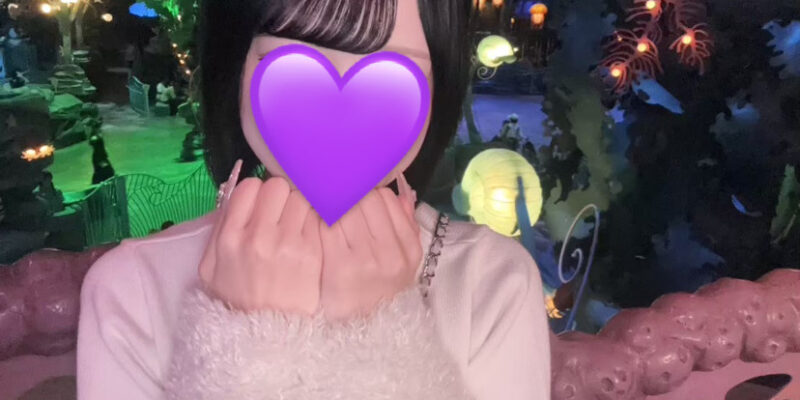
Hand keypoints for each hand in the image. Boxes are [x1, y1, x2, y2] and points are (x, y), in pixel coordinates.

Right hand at [199, 160, 322, 314]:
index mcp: (230, 236)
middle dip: (281, 196)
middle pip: (278, 187)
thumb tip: (238, 195)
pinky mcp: (312, 252)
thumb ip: (221, 228)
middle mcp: (258, 236)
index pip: (250, 187)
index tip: (263, 205)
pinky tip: (311, 234)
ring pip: (302, 198)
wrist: (265, 336)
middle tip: (283, 213)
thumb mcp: (211, 267)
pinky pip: (318, 217)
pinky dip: (316, 221)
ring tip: (298, 225)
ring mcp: (288, 243)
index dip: (259, 193)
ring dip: (302, 207)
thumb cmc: (238, 299)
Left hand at [319, 174, 420, 320]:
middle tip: (331, 192)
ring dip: (330, 202)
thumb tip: (402, 193)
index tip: (351, 192)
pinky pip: (328, 225)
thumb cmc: (375, 291)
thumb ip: (404, 227)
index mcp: (408, 249)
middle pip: (365, 199)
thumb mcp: (401, 264)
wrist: (358, 332)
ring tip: (320, 203)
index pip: (385, 200)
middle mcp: (391, 252)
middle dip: (346, 193)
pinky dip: (318, 218)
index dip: (365, 190)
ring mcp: (365, 258)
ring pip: (346, 208)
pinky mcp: (339, 264)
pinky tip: (313, 219)